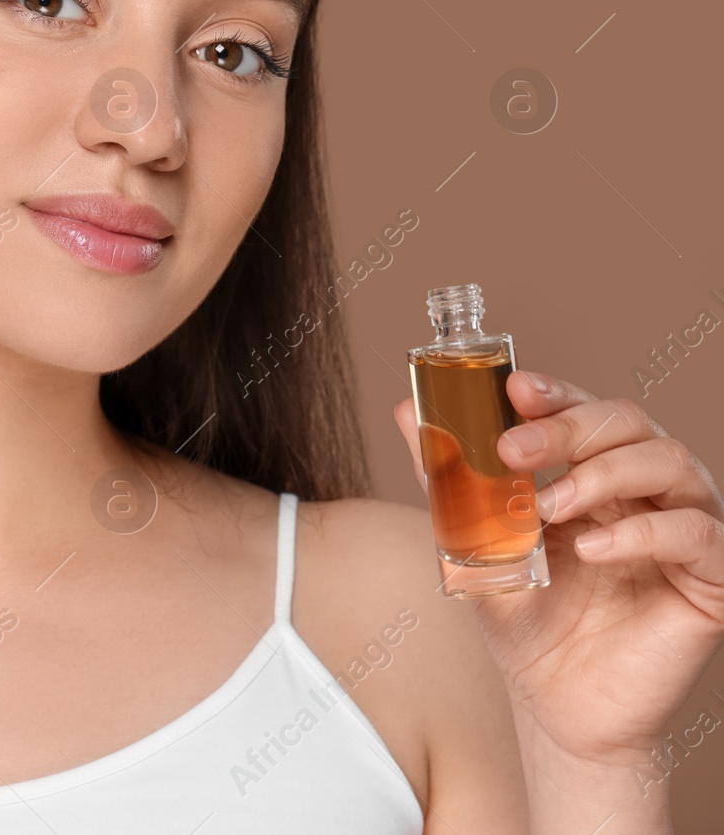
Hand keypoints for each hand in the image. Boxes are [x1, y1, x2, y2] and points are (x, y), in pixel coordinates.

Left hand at [393, 372, 723, 766]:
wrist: (555, 707)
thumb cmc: (525, 622)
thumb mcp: (475, 543)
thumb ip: (449, 479)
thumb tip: (403, 412)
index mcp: (594, 474)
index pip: (585, 411)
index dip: (554, 392)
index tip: (512, 388)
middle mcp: (646, 492)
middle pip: (628, 423)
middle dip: (568, 426)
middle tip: (514, 448)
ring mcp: (683, 530)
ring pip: (670, 462)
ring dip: (601, 474)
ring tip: (548, 506)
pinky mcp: (711, 578)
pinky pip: (696, 533)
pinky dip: (642, 533)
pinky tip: (591, 550)